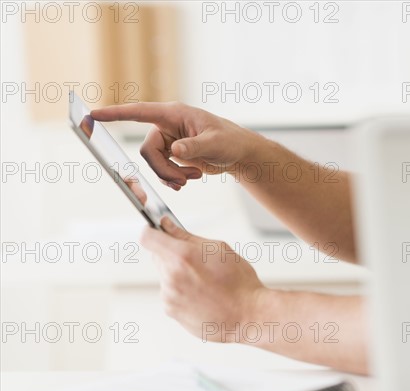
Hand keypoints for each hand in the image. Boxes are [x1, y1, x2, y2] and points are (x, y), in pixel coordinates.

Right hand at [91, 102, 264, 190]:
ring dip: (171, 176)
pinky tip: (188, 180)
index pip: (139, 112)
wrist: (237, 154)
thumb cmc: (229, 140)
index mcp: (174, 114)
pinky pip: (161, 170)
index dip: (115, 114)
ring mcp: (168, 142)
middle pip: (147, 151)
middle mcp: (167, 126)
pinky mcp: (171, 155)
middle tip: (184, 180)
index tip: (93, 114)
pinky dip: (173, 179)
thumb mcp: (215, 143)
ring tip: (193, 178)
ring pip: (153, 164)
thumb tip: (175, 150)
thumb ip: (194, 147)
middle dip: (163, 169)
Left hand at [140, 217, 265, 341]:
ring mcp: (169, 296)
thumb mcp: (219, 249)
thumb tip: (168, 226)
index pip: (148, 238)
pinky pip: (171, 294)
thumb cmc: (240, 282)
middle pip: (158, 257)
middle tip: (196, 260)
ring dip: (179, 274)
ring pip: (166, 276)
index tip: (156, 230)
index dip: (151, 231)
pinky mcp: (171, 311)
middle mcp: (171, 277)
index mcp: (182, 256)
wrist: (248, 315)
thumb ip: (187, 236)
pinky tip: (202, 295)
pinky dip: (182, 292)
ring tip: (205, 282)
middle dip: (173, 254)